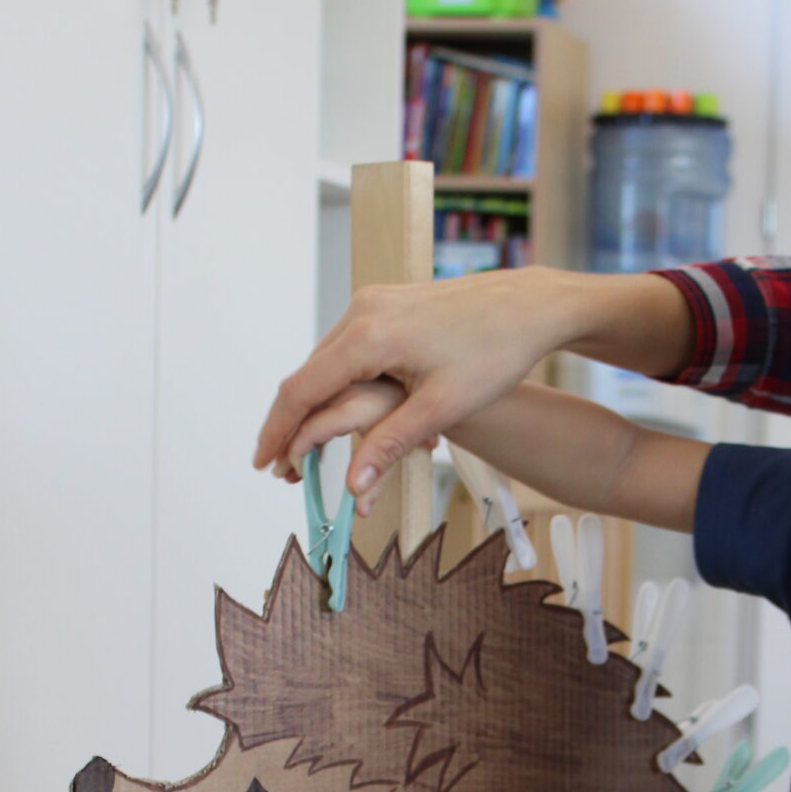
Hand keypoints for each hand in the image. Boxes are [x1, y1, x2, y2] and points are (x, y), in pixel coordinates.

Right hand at [253, 271, 571, 497]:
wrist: (528, 305)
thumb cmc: (494, 353)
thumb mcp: (441, 407)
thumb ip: (388, 444)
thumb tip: (352, 488)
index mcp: (369, 336)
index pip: (303, 390)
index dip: (278, 432)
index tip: (262, 464)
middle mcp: (362, 311)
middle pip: (307, 374)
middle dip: (289, 423)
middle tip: (280, 467)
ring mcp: (372, 302)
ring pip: (325, 360)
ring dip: (311, 402)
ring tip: (301, 445)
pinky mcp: (385, 303)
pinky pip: (345, 347)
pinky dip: (334, 381)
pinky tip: (335, 409)